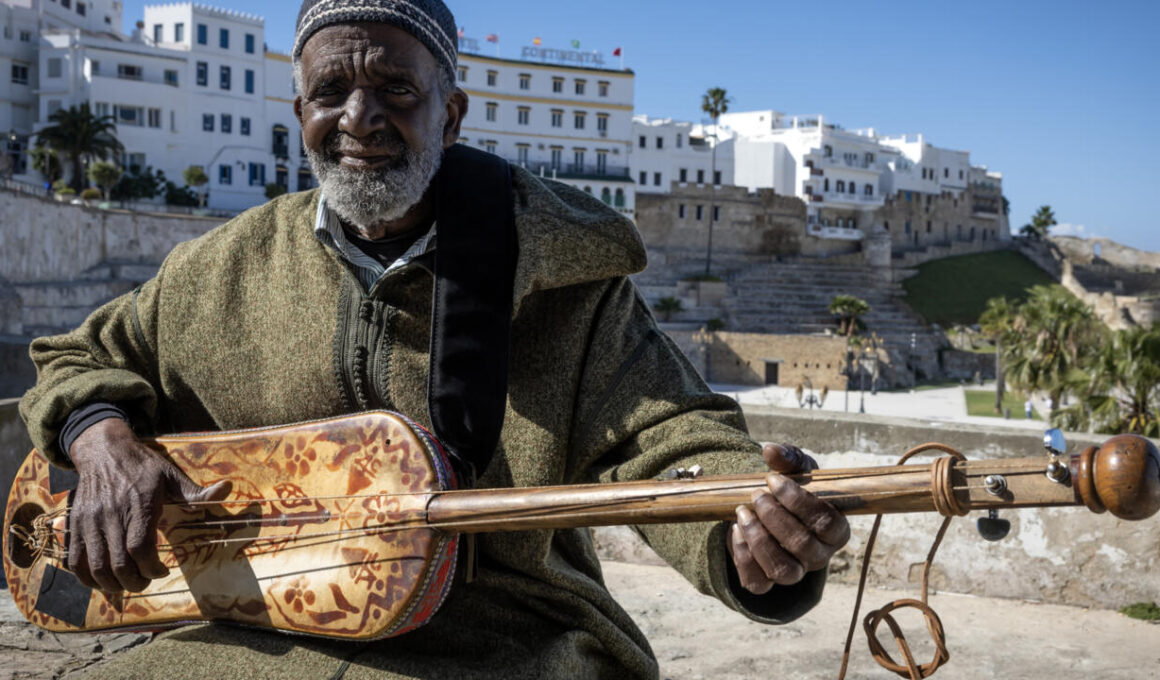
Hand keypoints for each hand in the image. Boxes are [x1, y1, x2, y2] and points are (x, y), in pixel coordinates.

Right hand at [67, 419, 229, 591]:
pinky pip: (74, 560)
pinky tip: (102, 580)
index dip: (152, 567)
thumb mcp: (172, 475)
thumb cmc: (143, 466)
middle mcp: (111, 514)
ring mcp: (90, 521)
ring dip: (112, 583)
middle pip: (118, 563)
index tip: (162, 570)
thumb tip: (227, 490)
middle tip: (146, 581)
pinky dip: (86, 577)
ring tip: (127, 583)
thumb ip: (197, 492)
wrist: (104, 450)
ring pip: (95, 566)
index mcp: (139, 504)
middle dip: (135, 581)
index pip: (140, 547)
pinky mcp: (75, 524)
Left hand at [728, 443, 849, 594]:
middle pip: (803, 546)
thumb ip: (788, 458)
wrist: (768, 508)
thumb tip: (771, 451)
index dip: (799, 502)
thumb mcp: (795, 470)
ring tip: (742, 513)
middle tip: (756, 495)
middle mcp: (819, 556)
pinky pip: (758, 582)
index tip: (773, 481)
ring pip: (783, 570)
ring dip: (759, 540)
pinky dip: (743, 557)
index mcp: (835, 530)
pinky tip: (736, 530)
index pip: (827, 523)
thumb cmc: (791, 488)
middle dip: (775, 517)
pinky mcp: (768, 581)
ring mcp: (795, 572)